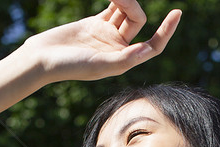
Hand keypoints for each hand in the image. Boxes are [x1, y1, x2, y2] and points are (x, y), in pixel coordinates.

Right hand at [22, 1, 181, 82]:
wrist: (43, 59)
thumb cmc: (69, 66)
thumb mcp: (98, 66)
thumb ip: (123, 60)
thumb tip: (147, 50)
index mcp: (124, 60)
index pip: (153, 45)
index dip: (166, 31)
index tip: (176, 13)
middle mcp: (118, 48)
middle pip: (137, 20)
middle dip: (132, 6)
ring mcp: (107, 35)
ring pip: (125, 11)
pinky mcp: (95, 24)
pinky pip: (113, 7)